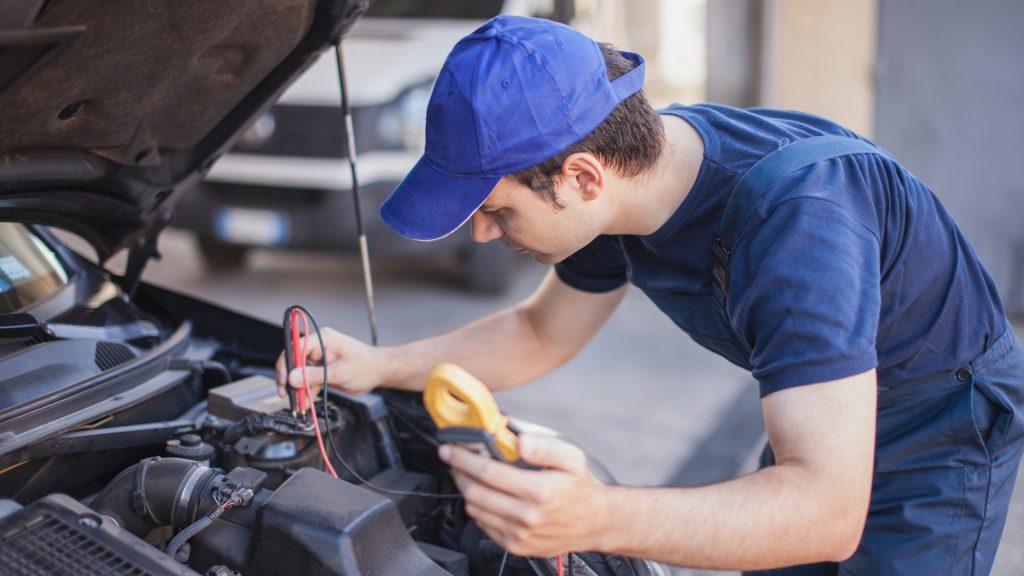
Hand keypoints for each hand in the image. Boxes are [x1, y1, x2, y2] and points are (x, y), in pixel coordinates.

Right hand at [274, 327, 383, 397]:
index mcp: (322, 339)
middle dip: (289, 378)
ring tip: (298, 403)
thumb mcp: (340, 372)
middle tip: (286, 394)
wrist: (380, 372)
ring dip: (297, 388)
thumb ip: (315, 375)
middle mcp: (318, 346)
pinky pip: (309, 380)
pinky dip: (306, 391)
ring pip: (300, 373)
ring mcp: (320, 358)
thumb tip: (292, 378)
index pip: (295, 347)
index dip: (287, 363)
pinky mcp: (322, 369)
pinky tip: (305, 402)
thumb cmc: (366, 366)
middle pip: (294, 360)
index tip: (284, 380)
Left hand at [439, 433, 610, 556]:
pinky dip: (478, 508)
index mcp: (539, 491)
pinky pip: (483, 525)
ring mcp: (519, 534)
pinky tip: (485, 494)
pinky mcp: (515, 546)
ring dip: (465, 489)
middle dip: (458, 472)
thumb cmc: (580, 487)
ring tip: (468, 474)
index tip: (449, 449)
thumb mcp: (571, 458)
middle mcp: (527, 516)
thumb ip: (544, 446)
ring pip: (475, 510)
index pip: (488, 472)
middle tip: (454, 458)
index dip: (463, 458)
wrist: (594, 523)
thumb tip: (518, 439)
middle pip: (475, 492)